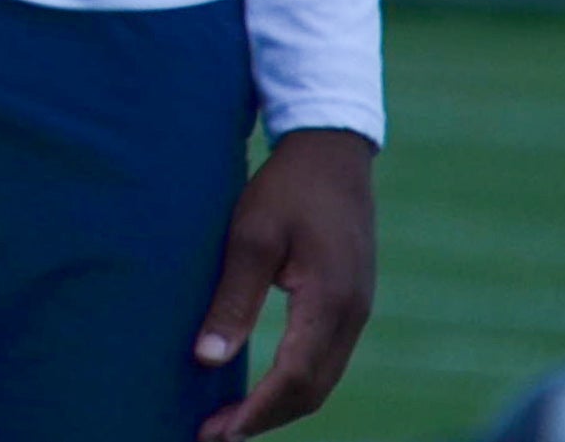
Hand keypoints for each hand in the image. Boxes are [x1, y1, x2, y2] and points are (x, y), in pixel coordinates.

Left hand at [195, 125, 374, 436]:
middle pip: (312, 391)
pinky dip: (294, 383)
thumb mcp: (250, 235)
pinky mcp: (350, 303)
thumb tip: (208, 358)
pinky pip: (325, 359)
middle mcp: (352, 315)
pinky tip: (263, 387)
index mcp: (330, 300)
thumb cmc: (286, 187)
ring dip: (279, 407)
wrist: (332, 150)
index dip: (256, 413)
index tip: (217, 433)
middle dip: (265, 420)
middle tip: (214, 436)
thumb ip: (234, 299)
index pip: (294, 378)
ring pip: (322, 380)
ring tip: (232, 422)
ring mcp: (356, 311)